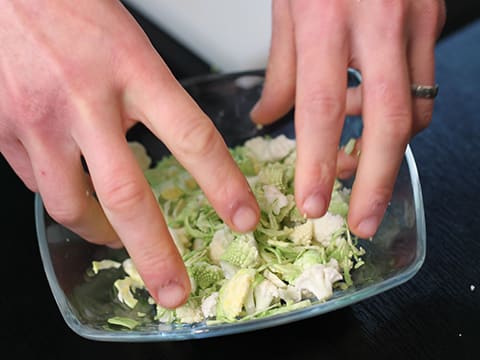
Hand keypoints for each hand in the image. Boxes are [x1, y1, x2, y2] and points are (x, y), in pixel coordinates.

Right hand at [0, 0, 258, 307]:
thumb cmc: (69, 5)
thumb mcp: (129, 42)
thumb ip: (151, 96)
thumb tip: (168, 144)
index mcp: (133, 69)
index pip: (194, 139)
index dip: (224, 186)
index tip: (244, 218)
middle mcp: (87, 100)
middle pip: (129, 197)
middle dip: (157, 253)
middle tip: (176, 289)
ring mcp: (40, 119)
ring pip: (73, 204)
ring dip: (101, 233)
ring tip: (118, 239)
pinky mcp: (2, 129)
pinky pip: (37, 184)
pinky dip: (62, 195)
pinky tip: (73, 187)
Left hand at [251, 0, 445, 237]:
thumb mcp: (288, 8)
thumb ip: (280, 70)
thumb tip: (268, 119)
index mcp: (326, 18)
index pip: (321, 108)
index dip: (318, 162)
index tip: (313, 203)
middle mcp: (378, 24)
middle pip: (387, 122)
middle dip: (375, 182)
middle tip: (361, 221)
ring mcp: (413, 23)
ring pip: (413, 110)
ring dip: (385, 150)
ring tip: (356, 168)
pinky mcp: (432, 23)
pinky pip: (422, 88)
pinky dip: (399, 118)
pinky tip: (371, 121)